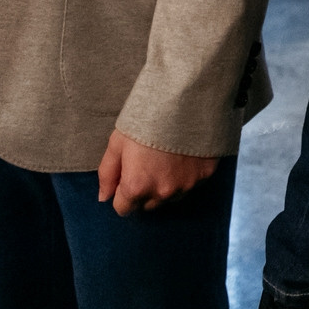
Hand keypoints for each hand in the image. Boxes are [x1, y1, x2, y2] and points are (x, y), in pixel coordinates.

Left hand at [96, 129, 215, 215]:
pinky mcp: (204, 176)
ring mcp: (185, 185)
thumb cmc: (146, 119)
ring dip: (164, 185)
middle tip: (147, 163)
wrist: (184, 100)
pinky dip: (184, 176)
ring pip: (169, 198)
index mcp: (136, 186)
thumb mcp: (117, 142)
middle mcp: (162, 192)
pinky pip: (190, 185)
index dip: (122, 192)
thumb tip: (103, 197)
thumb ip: (107, 174)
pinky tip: (182, 155)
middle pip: (147, 205)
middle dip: (143, 190)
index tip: (127, 174)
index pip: (123, 209)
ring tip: (165, 158)